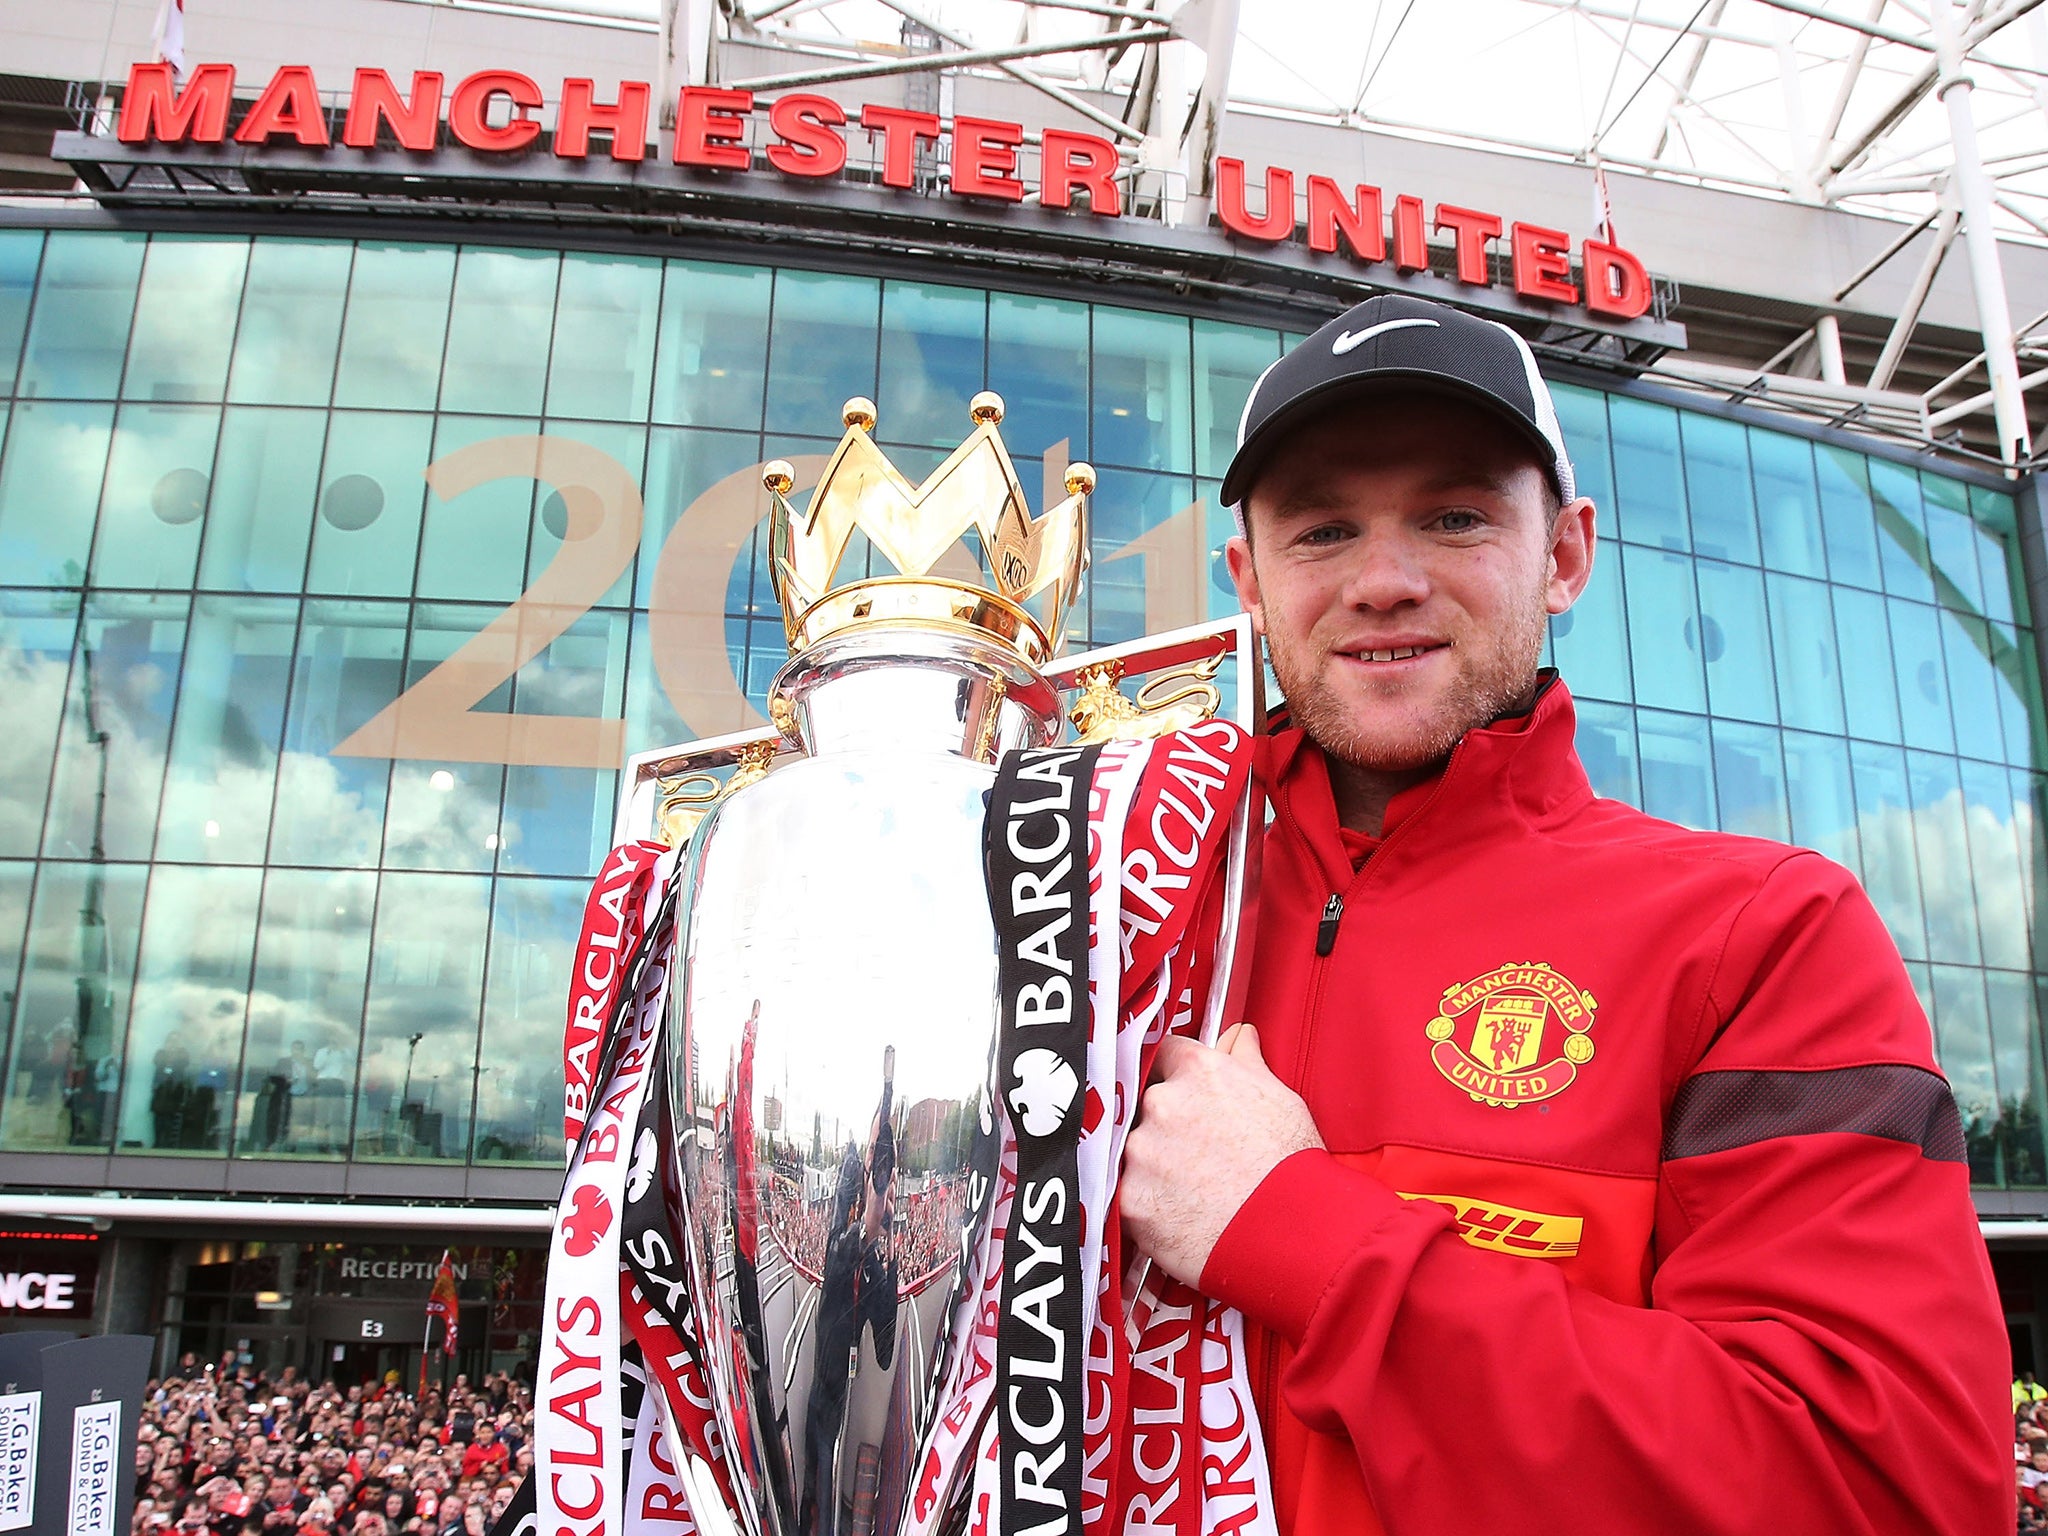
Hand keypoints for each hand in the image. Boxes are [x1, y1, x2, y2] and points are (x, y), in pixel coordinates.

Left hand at [1121, 1024, 1321, 1286]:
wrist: (1292, 1232)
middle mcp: (1162, 1103)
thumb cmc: (1292, 1166)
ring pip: (1134, 1153)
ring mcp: (1142, 1152)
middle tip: (1198, 1158)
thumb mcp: (1279, 1098)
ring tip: (1193, 1193)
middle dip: (1167, 1128)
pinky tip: (1181, 1217)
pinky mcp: (1131, 1199)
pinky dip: (1149, 1207)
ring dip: (1154, 1169)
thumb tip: (1240, 1035)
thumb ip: (1247, 1061)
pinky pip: (1128, 1197)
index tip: (1186, 1098)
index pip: (1164, 1055)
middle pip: (1146, 1107)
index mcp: (1198, 1071)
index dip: (1174, 1078)